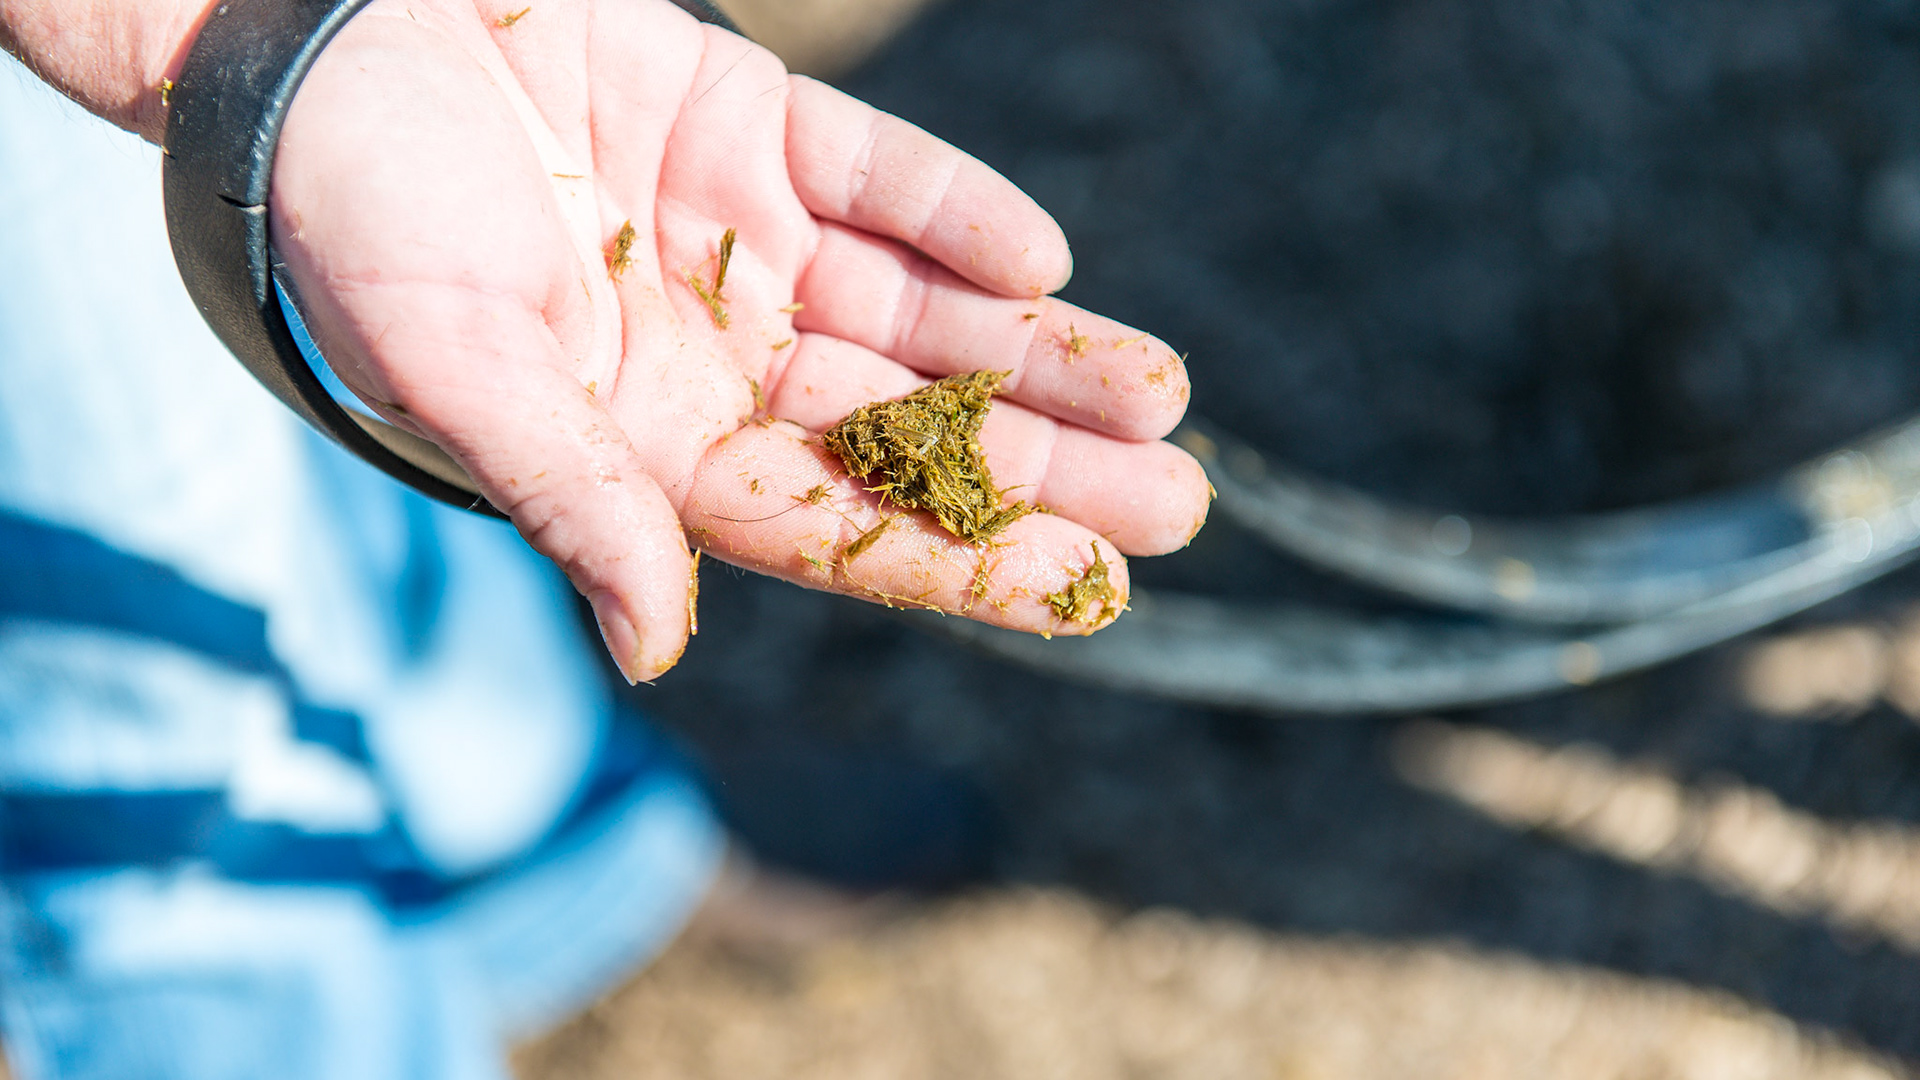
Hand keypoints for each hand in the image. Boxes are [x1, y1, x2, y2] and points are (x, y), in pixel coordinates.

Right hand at [269, 0, 1209, 680]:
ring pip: (924, 315)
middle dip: (1041, 467)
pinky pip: (879, 178)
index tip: (1091, 590)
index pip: (833, 522)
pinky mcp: (755, 128)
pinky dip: (957, 215)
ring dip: (1038, 353)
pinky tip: (1041, 264)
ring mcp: (746, 242)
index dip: (960, 559)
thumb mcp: (456, 369)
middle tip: (1180, 505)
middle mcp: (718, 356)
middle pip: (908, 431)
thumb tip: (655, 646)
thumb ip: (570, 495)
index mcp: (651, 441)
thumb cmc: (349, 221)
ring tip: (1164, 393)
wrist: (308, 35)